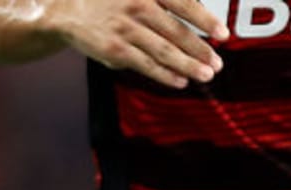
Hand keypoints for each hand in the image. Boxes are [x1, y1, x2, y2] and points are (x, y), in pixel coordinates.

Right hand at [49, 0, 228, 87]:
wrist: (66, 9)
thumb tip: (199, 11)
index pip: (182, 4)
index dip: (205, 20)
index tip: (223, 34)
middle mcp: (136, 7)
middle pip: (176, 32)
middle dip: (201, 49)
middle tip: (219, 62)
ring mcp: (125, 30)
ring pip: (163, 51)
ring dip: (188, 65)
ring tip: (207, 74)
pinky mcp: (114, 50)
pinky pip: (145, 65)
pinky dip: (165, 75)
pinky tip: (181, 81)